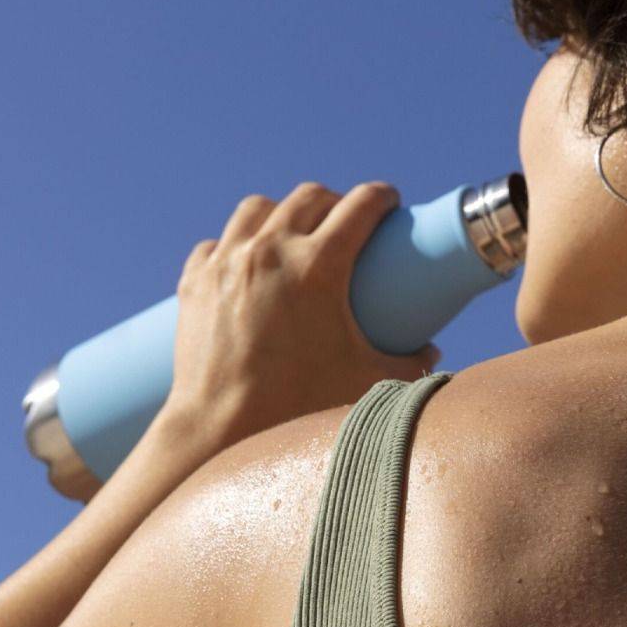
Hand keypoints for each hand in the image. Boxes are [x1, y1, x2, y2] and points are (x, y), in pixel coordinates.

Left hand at [164, 180, 442, 446]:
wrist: (221, 429)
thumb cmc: (298, 409)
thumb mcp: (365, 381)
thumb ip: (409, 365)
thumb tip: (431, 353)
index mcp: (318, 268)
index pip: (361, 206)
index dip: (382, 197)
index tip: (389, 201)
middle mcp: (270, 251)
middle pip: (310, 197)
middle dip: (335, 201)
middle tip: (348, 220)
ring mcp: (227, 262)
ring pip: (258, 208)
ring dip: (283, 212)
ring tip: (294, 232)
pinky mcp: (196, 280)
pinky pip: (218, 243)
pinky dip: (236, 244)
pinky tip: (247, 262)